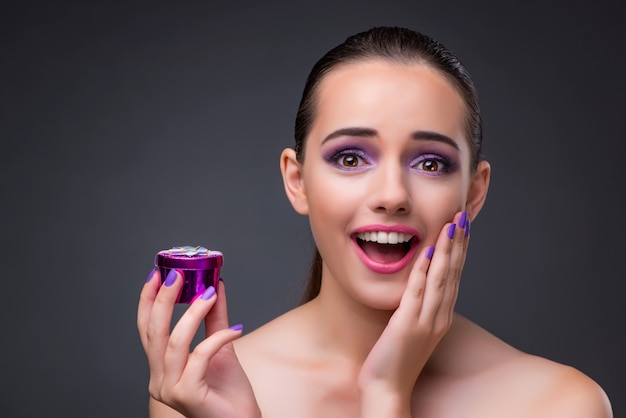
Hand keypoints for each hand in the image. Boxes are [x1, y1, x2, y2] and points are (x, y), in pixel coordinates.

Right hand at [137, 270, 260, 417]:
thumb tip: (214, 285)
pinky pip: (200, 356)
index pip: (146, 330)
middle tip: (178, 274)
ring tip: (210, 293)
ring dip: (194, 312)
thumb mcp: (221, 348)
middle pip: (153, 332)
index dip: (147, 301)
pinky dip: (218, 338)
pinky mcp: (187, 395)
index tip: (157, 273)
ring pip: (175, 342)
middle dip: (164, 299)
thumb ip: (214, 319)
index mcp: (160, 368)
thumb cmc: (230, 393)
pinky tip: (236, 330)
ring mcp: (169, 389)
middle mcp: (158, 380)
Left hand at [358, 211, 469, 416]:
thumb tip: (419, 284)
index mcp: (441, 317)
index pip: (453, 276)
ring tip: (452, 224)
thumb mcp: (413, 328)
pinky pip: (416, 292)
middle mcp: (439, 317)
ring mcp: (426, 322)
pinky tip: (427, 250)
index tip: (462, 226)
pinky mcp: (407, 325)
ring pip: (440, 279)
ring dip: (447, 250)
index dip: (459, 250)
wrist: (388, 389)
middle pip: (452, 273)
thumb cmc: (396, 359)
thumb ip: (419, 307)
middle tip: (463, 215)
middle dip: (459, 243)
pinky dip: (423, 270)